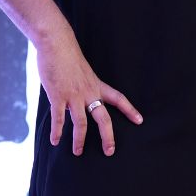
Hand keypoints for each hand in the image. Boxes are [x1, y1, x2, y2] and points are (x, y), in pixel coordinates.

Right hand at [35, 36, 142, 156]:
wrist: (56, 43)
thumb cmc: (67, 54)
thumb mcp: (82, 69)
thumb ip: (84, 83)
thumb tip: (79, 94)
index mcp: (96, 84)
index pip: (118, 98)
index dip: (130, 110)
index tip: (140, 120)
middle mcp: (88, 92)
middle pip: (103, 118)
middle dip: (107, 137)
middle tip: (110, 151)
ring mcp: (73, 95)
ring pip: (81, 124)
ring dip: (79, 140)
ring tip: (77, 152)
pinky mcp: (58, 96)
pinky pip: (58, 119)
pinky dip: (57, 132)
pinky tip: (55, 141)